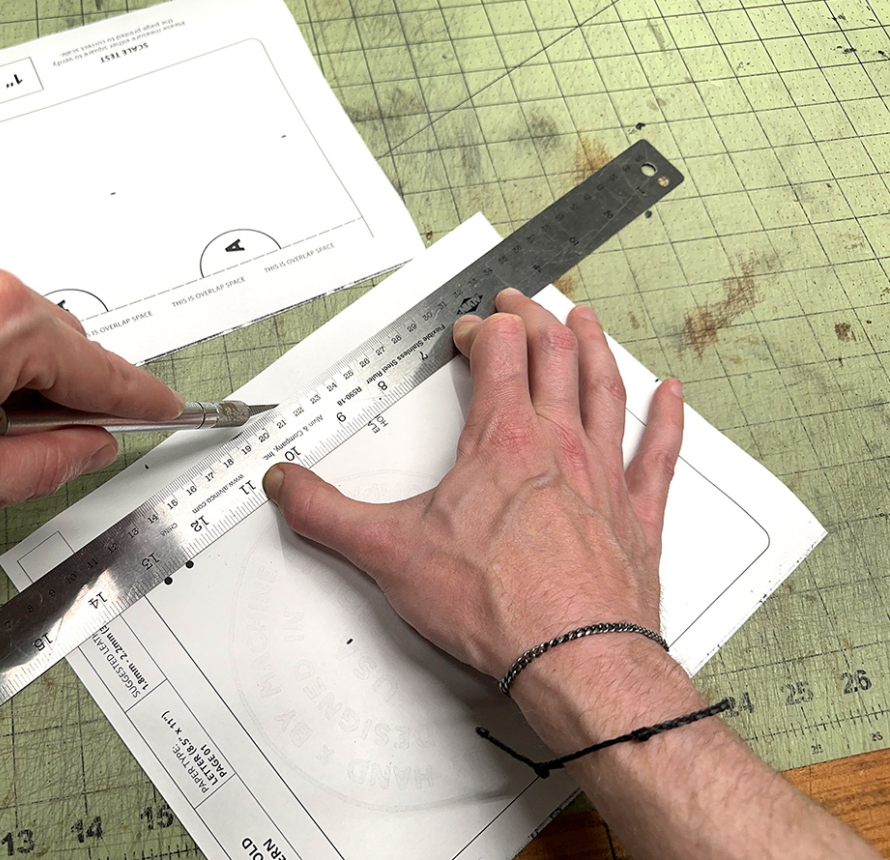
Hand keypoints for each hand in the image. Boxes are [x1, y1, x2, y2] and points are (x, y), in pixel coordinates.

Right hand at [266, 289, 881, 859]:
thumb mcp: (390, 554)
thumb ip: (328, 515)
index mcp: (504, 442)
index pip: (499, 353)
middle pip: (554, 356)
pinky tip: (672, 398)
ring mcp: (605, 477)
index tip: (470, 329)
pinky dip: (667, 420)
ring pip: (605, 389)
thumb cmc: (499, 604)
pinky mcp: (639, 516)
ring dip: (594, 348)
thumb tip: (289, 487)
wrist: (573, 659)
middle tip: (524, 303)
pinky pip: (659, 454)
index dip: (483, 329)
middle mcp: (560, 446)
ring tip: (587, 322)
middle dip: (535, 319)